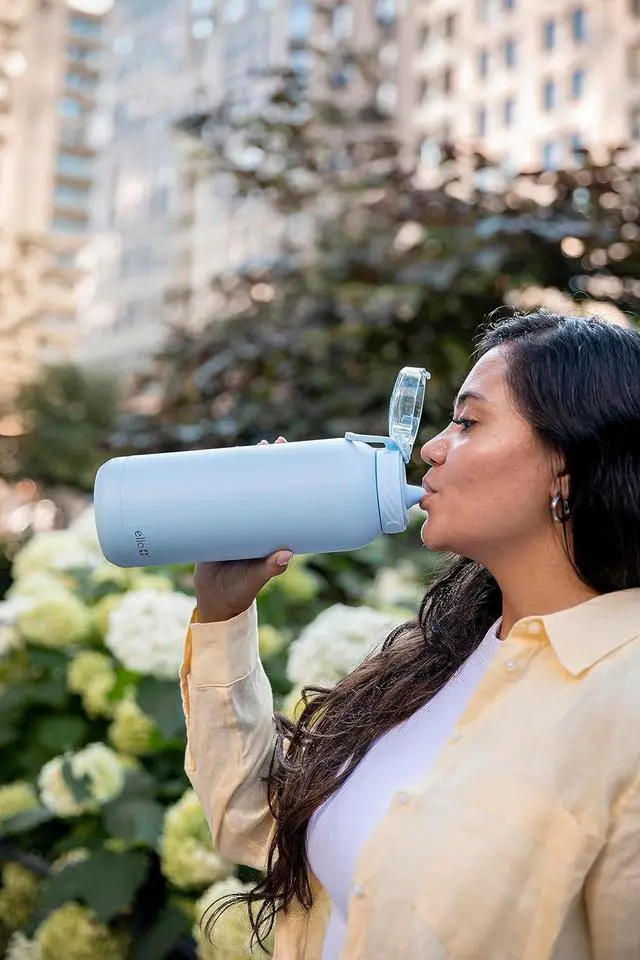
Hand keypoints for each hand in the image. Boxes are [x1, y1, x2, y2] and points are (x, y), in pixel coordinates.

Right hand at [193, 437, 290, 621]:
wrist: (215, 601)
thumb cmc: (240, 592)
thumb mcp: (255, 579)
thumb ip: (269, 570)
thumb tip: (286, 556)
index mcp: (271, 531)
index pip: (284, 497)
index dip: (287, 475)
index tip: (291, 455)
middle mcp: (256, 523)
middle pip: (263, 486)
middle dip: (266, 463)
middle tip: (269, 443)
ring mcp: (235, 522)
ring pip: (239, 489)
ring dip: (240, 468)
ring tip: (242, 448)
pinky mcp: (215, 526)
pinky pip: (217, 500)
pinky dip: (214, 485)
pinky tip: (208, 470)